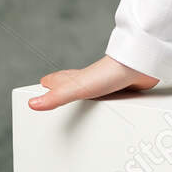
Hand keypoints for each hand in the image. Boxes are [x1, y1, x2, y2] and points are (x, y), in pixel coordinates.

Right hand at [27, 56, 158, 109]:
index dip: (48, 83)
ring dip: (87, 93)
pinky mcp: (122, 88)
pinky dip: (108, 98)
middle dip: (64, 86)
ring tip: (82, 98)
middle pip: (72, 83)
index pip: (56, 80)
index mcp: (75, 78)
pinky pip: (111, 95)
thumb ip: (56, 97)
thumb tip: (33, 104)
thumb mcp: (77, 88)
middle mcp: (90, 79)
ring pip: (92, 89)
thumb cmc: (109, 73)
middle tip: (57, 90)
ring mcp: (106, 83)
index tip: (41, 85)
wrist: (139, 68)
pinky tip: (112, 102)